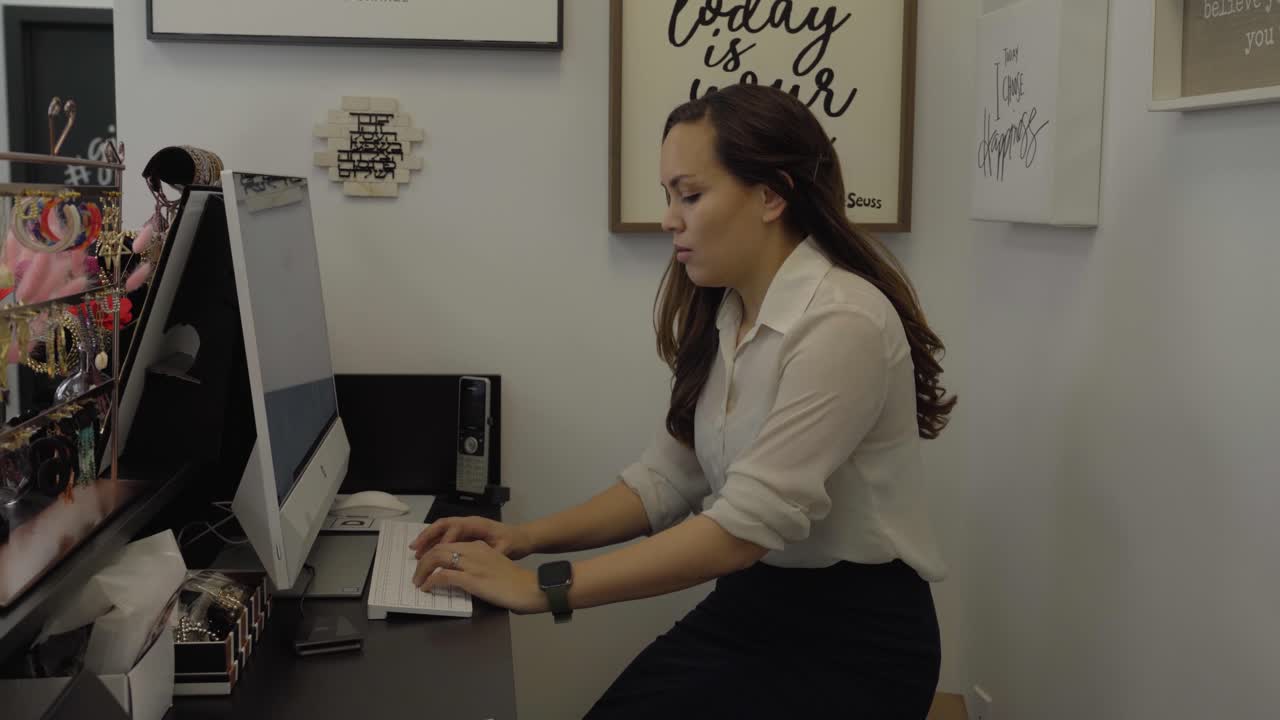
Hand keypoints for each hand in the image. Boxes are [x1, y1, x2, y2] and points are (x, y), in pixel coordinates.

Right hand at [409, 516, 533, 560]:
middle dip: (427, 536)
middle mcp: (469, 523)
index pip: (455, 528)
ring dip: (428, 539)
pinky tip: (427, 553)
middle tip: (415, 549)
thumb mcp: (505, 549)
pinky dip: (434, 542)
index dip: (443, 540)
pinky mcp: (465, 534)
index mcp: (477, 524)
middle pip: (443, 525)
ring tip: (415, 551)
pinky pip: (446, 535)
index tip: (434, 554)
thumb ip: (491, 552)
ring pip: (442, 529)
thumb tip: (478, 559)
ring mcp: (466, 527)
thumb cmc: (514, 542)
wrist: (522, 538)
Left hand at [413, 541, 547, 614]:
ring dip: (423, 570)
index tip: (426, 561)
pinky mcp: (471, 579)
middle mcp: (474, 551)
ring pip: (437, 558)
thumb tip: (467, 576)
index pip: (450, 542)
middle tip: (417, 574)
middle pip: (440, 548)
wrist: (530, 588)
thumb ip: (482, 565)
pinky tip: (427, 588)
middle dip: (424, 560)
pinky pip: (443, 576)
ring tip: (418, 581)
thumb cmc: (517, 582)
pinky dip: (431, 581)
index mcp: (480, 547)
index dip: (434, 551)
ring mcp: (472, 564)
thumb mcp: (497, 566)